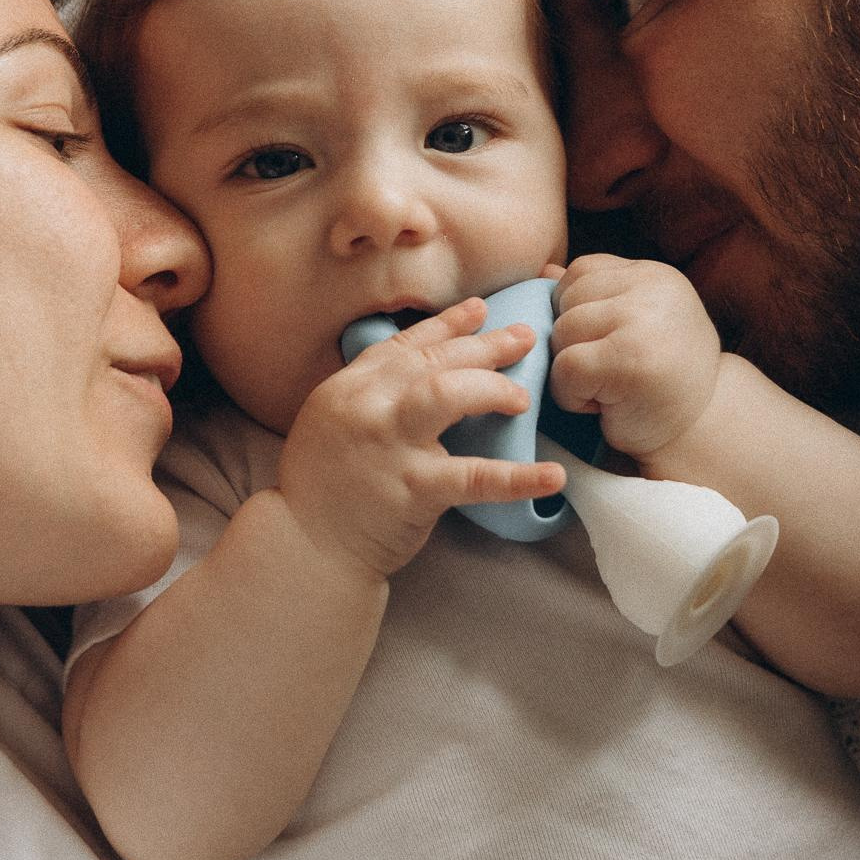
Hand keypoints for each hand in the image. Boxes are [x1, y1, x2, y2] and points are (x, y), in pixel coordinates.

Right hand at [276, 297, 565, 580]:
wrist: (305, 547)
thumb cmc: (323, 487)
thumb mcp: (330, 421)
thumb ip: (369, 392)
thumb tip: (418, 364)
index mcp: (349, 388)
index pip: (406, 344)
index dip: (448, 325)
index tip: (482, 311)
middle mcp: (367, 406)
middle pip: (436, 360)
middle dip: (486, 346)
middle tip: (525, 340)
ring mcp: (390, 445)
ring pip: (449, 393)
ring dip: (492, 388)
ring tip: (522, 398)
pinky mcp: (414, 489)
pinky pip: (474, 478)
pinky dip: (518, 477)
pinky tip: (553, 476)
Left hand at [545, 254, 721, 461]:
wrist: (701, 434)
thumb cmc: (661, 381)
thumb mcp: (632, 326)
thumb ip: (595, 297)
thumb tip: (544, 273)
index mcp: (654, 274)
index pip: (582, 271)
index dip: (576, 312)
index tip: (605, 345)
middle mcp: (653, 288)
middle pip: (567, 299)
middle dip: (572, 341)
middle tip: (608, 373)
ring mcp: (642, 321)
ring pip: (562, 332)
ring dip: (570, 370)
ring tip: (608, 387)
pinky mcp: (628, 359)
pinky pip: (565, 367)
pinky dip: (570, 395)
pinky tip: (602, 405)